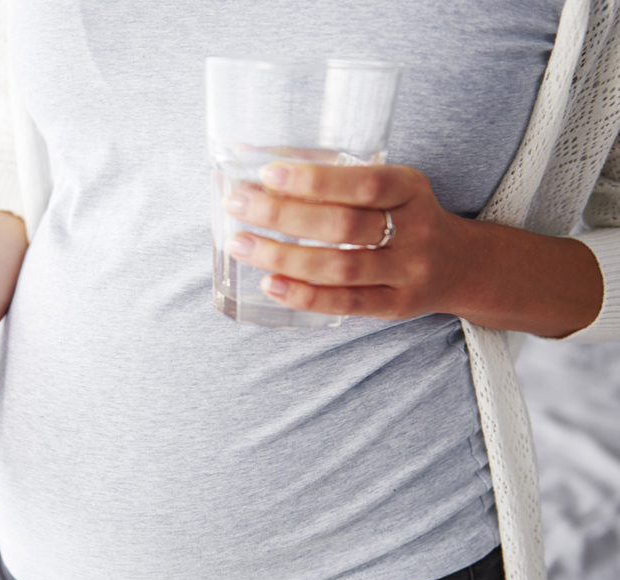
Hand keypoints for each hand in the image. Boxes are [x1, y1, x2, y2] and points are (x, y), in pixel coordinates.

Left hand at [223, 161, 467, 319]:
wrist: (460, 264)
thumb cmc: (402, 214)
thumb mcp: (384, 185)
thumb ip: (325, 172)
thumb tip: (247, 154)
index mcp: (410, 188)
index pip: (365, 184)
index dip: (316, 180)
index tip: (268, 174)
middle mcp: (414, 230)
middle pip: (344, 226)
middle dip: (284, 216)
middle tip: (237, 205)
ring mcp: (406, 272)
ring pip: (340, 268)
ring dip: (283, 257)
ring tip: (241, 245)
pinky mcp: (394, 305)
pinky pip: (345, 303)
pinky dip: (304, 295)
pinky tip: (270, 284)